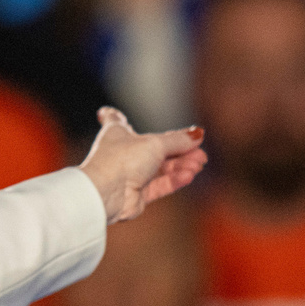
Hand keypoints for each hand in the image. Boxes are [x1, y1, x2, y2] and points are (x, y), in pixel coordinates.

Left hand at [79, 107, 206, 223]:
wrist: (106, 192)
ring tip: (198, 164)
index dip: (114, 115)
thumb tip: (198, 134)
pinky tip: (189, 175)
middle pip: (155, 149)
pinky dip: (175, 180)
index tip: (107, 111)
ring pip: (161, 168)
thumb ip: (178, 141)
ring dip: (181, 166)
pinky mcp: (137, 194)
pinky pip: (160, 185)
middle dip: (179, 151)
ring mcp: (129, 174)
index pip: (115, 120)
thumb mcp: (155, 144)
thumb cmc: (121, 160)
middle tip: (200, 154)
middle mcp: (122, 153)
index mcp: (117, 133)